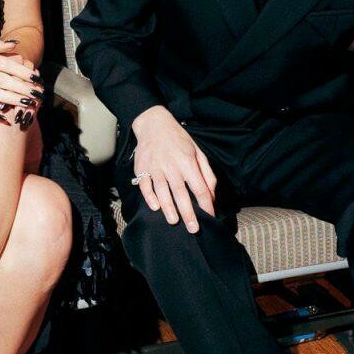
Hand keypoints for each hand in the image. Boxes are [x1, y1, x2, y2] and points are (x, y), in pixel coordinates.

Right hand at [131, 107, 216, 232]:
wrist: (154, 124)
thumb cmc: (179, 140)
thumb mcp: (197, 152)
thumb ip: (206, 174)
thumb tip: (211, 195)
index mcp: (187, 162)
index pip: (199, 187)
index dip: (206, 204)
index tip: (210, 216)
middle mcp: (171, 166)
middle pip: (181, 193)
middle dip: (188, 213)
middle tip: (194, 229)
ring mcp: (155, 168)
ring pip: (162, 192)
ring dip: (169, 208)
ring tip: (174, 221)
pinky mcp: (142, 169)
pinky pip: (145, 186)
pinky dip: (150, 198)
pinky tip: (156, 207)